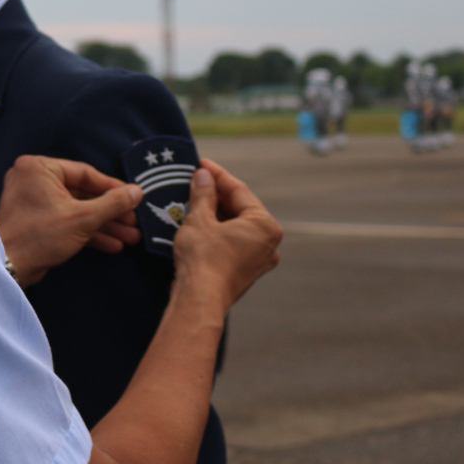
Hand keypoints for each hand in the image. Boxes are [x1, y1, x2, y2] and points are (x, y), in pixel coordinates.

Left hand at [0, 156, 143, 286]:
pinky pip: (67, 220)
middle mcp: (34, 179)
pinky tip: (113, 245)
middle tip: (134, 222)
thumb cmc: (40, 235)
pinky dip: (87, 232)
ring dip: (104, 224)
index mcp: (39, 168)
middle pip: (82, 192)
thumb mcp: (82, 218)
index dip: (113, 188)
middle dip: (111, 211)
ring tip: (131, 237)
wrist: (8, 266)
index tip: (135, 198)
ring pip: (77, 209)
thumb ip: (112, 203)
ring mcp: (34, 200)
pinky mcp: (36, 220)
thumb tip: (137, 191)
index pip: (85, 173)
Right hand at [172, 159, 283, 311]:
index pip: (239, 191)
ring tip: (194, 199)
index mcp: (265, 225)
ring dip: (217, 212)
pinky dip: (219, 230)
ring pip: (237, 226)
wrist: (200, 299)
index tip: (201, 164)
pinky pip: (234, 242)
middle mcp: (269, 243)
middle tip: (196, 180)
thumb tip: (203, 175)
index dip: (218, 175)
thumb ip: (203, 194)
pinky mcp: (247, 271)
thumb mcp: (199, 219)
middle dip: (217, 194)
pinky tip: (200, 224)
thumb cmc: (203, 259)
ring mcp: (260, 259)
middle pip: (241, 208)